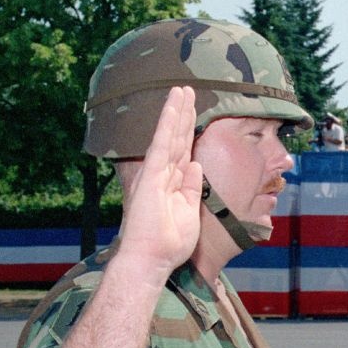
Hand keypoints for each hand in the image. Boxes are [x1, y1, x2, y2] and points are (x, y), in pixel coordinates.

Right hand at [114, 86, 202, 280]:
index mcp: (172, 182)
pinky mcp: (152, 174)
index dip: (189, 130)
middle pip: (177, 138)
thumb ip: (192, 186)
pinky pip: (163, 143)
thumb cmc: (168, 242)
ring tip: (182, 89)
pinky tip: (173, 106)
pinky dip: (168, 123)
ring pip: (170, 135)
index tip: (194, 112)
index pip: (183, 150)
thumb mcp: (190, 210)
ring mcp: (157, 172)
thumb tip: (196, 164)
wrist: (151, 258)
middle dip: (183, 114)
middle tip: (188, 90)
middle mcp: (163, 173)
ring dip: (177, 111)